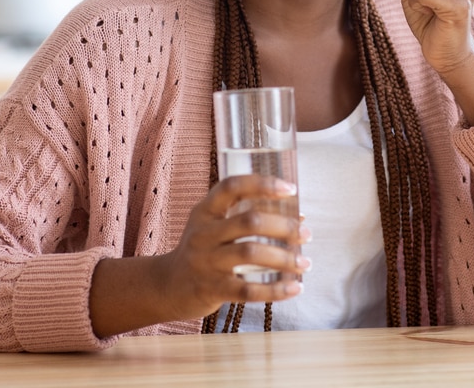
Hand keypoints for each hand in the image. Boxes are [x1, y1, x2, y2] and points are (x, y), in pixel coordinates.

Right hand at [90, 175, 308, 335]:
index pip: (232, 186)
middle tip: (306, 234)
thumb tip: (300, 217)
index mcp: (205, 211)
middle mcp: (203, 233)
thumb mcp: (214, 227)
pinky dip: (275, 290)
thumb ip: (248, 217)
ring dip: (284, 258)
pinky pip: (247, 290)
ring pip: (250, 253)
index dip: (262, 184)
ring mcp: (205, 262)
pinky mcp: (210, 289)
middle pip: (249, 221)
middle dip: (284, 226)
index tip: (291, 189)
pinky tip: (294, 288)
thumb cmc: (203, 251)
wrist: (166, 287)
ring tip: (305, 263)